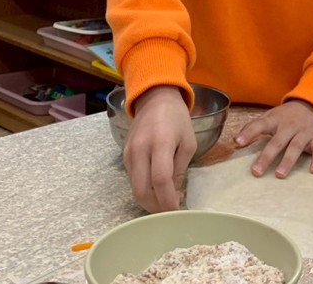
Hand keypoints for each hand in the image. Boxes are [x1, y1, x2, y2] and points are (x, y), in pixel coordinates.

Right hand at [123, 85, 195, 212]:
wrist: (155, 99)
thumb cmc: (177, 120)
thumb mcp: (188, 143)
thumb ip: (180, 169)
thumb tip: (174, 196)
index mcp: (160, 143)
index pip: (160, 180)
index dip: (167, 201)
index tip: (176, 212)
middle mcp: (140, 149)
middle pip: (141, 190)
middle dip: (155, 207)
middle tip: (169, 212)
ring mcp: (129, 153)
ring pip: (134, 187)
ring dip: (149, 200)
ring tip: (165, 201)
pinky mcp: (124, 155)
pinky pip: (132, 178)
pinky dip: (143, 188)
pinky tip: (156, 188)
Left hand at [234, 99, 312, 178]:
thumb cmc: (287, 115)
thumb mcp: (270, 116)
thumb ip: (253, 127)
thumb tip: (235, 140)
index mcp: (275, 120)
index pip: (260, 125)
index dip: (249, 133)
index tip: (238, 142)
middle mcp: (289, 126)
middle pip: (277, 141)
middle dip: (267, 156)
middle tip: (256, 171)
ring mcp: (304, 132)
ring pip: (296, 147)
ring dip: (288, 161)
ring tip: (280, 174)